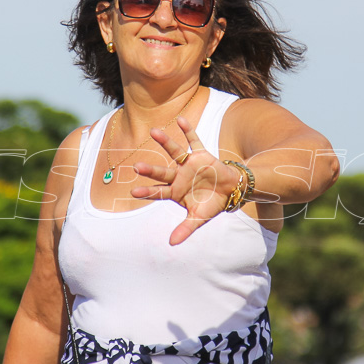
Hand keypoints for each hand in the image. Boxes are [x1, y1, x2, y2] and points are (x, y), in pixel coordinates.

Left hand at [131, 116, 241, 245]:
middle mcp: (178, 176)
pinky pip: (194, 141)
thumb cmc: (211, 205)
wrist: (230, 192)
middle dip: (151, 170)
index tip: (133, 192)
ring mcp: (189, 164)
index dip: (147, 192)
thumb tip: (171, 244)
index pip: (158, 193)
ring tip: (154, 132)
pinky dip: (188, 131)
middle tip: (136, 167)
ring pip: (175, 152)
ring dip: (165, 142)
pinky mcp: (202, 155)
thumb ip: (185, 229)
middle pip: (162, 173)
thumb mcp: (198, 219)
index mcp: (175, 192)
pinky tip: (181, 119)